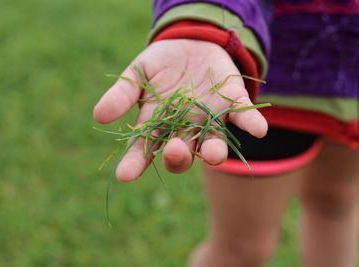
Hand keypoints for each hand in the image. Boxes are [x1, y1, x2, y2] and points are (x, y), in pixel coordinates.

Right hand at [93, 39, 266, 181]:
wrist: (191, 42)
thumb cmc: (160, 65)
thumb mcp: (137, 74)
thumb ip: (122, 94)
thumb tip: (99, 116)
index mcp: (159, 125)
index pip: (145, 149)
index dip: (135, 162)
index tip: (124, 175)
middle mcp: (185, 128)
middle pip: (182, 152)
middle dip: (178, 155)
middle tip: (174, 150)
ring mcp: (210, 118)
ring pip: (213, 142)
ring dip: (215, 151)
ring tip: (214, 155)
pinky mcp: (233, 102)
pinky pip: (244, 116)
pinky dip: (251, 123)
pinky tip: (258, 130)